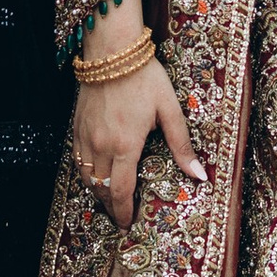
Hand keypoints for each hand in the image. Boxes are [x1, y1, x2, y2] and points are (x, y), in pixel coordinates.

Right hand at [72, 48, 199, 227]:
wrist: (112, 51)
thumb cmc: (144, 77)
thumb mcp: (169, 110)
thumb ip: (182, 145)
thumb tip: (199, 175)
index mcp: (125, 145)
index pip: (121, 192)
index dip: (124, 212)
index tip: (128, 225)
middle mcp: (101, 146)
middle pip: (102, 190)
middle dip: (111, 208)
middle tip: (120, 219)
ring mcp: (86, 136)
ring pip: (87, 178)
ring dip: (98, 194)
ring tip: (109, 202)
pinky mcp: (76, 127)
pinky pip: (77, 160)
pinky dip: (86, 175)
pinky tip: (95, 176)